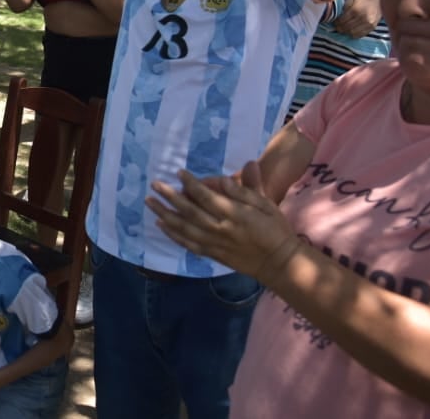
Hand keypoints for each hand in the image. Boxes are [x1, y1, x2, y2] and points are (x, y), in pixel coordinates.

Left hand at [146, 161, 300, 283]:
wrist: (279, 263)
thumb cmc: (275, 230)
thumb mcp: (268, 204)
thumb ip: (251, 187)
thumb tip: (242, 167)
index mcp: (235, 214)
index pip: (207, 197)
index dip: (191, 184)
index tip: (179, 173)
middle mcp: (221, 228)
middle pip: (190, 211)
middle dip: (170, 197)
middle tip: (154, 184)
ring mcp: (215, 243)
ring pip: (184, 228)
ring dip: (165, 214)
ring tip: (150, 202)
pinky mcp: (213, 254)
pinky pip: (188, 244)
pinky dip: (173, 235)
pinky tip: (161, 225)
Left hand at [332, 0, 380, 37]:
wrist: (378, 0)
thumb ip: (344, 6)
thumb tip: (336, 15)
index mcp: (355, 10)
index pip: (342, 21)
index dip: (336, 22)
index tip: (334, 22)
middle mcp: (362, 18)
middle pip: (346, 28)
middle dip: (340, 28)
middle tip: (337, 26)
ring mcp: (368, 23)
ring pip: (352, 33)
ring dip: (346, 32)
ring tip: (344, 28)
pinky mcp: (372, 27)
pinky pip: (360, 35)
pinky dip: (354, 34)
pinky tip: (351, 30)